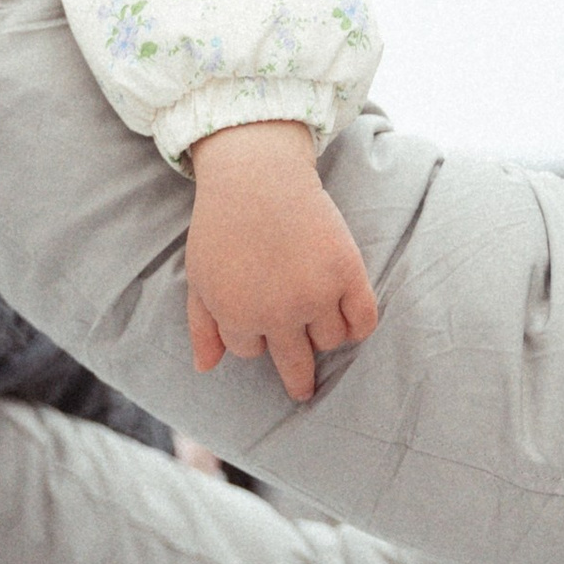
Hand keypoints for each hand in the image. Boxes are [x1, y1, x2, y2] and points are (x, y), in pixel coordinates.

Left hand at [183, 120, 379, 402]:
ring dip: (324, 333)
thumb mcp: (199, 276)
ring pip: (330, 341)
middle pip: (296, 365)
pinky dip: (359, 325)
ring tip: (320, 314)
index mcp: (237, 316)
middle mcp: (278, 314)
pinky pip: (363, 321)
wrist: (258, 174)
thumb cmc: (222, 223)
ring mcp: (315, 295)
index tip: (261, 316)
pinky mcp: (347, 274)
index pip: (251, 350)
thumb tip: (206, 368)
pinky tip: (351, 319)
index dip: (255, 333)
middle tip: (304, 389)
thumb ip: (202, 326)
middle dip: (299, 380)